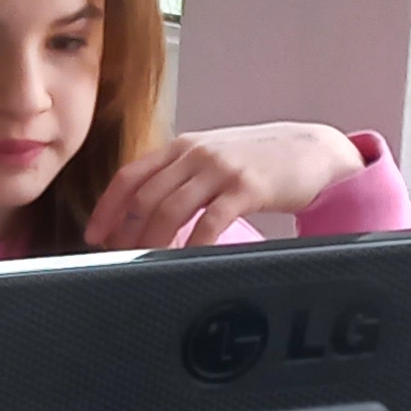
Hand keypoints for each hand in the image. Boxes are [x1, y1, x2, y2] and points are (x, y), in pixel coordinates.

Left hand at [89, 122, 362, 249]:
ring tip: (146, 263)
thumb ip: (183, 178)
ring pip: (170, 208)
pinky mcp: (247, 186)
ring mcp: (221, 168)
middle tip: (120, 259)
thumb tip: (147, 214)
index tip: (95, 234)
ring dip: (153, 241)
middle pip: (145, 196)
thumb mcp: (215, 159)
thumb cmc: (263, 160)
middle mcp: (196, 153)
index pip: (130, 176)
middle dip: (127, 232)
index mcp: (183, 146)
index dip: (107, 207)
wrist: (315, 150)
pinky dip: (192, 244)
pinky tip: (185, 259)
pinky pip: (210, 220)